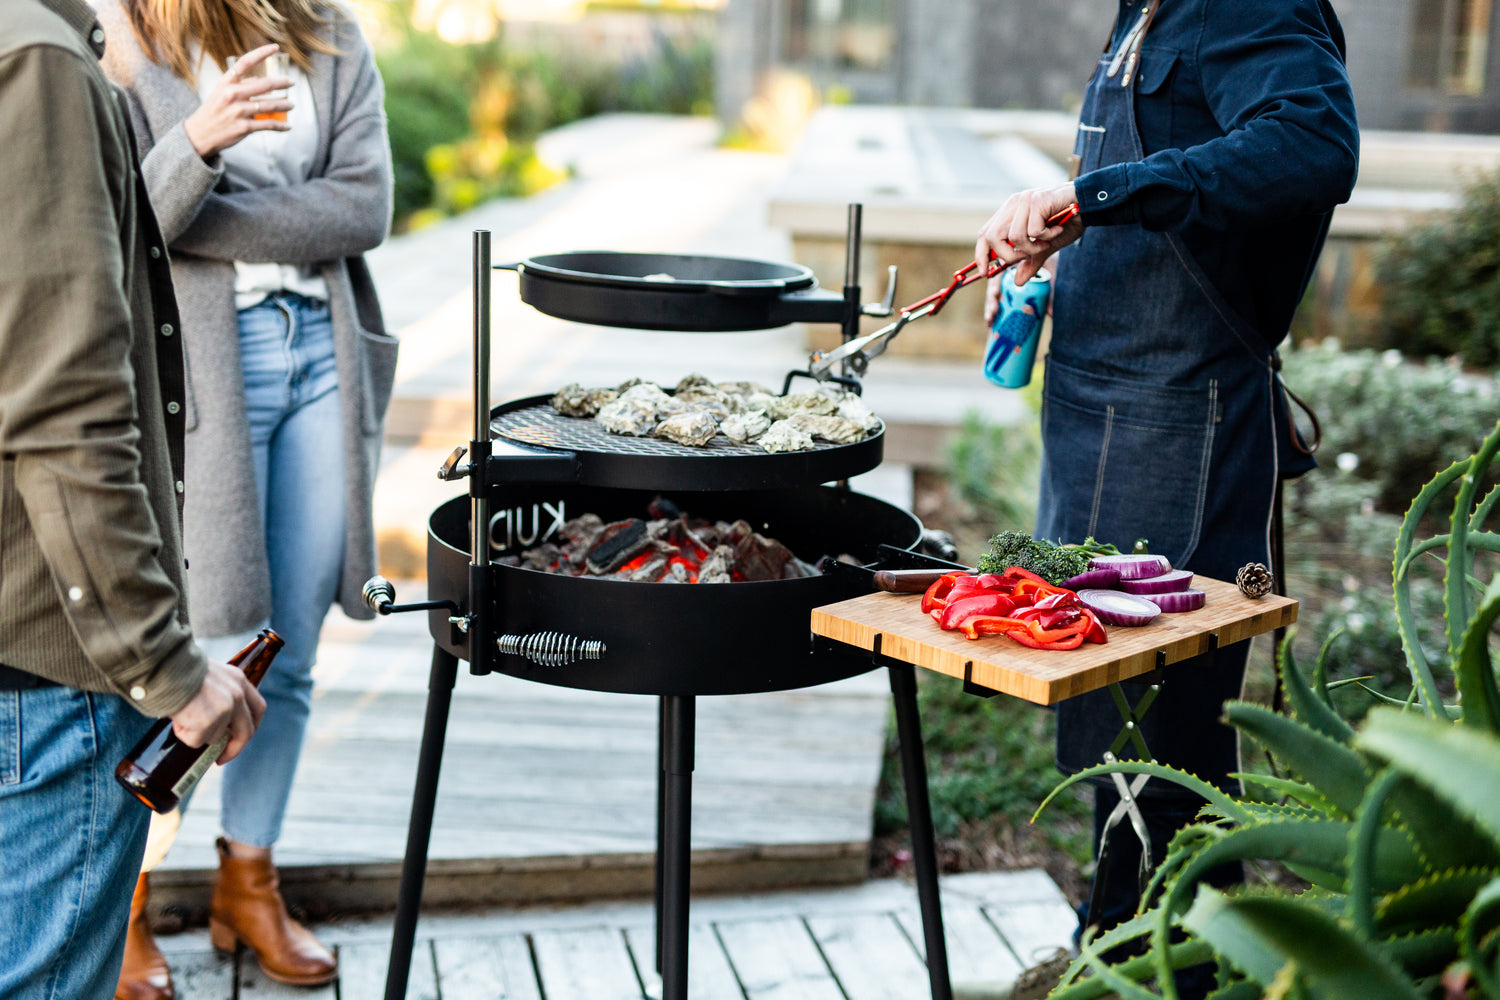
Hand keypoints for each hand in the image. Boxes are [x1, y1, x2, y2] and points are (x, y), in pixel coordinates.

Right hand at [169, 659, 265, 763]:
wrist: (163, 667)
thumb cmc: (178, 670)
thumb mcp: (210, 675)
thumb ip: (220, 692)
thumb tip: (218, 723)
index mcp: (239, 680)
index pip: (258, 708)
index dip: (251, 726)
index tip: (240, 739)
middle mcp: (237, 695)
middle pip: (246, 731)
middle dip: (234, 748)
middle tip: (220, 759)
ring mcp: (225, 709)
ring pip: (214, 737)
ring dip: (198, 734)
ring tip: (182, 717)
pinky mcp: (208, 721)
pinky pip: (196, 740)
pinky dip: (185, 735)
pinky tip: (177, 719)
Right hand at [183, 43, 292, 159]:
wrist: (199, 135)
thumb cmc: (213, 112)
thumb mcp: (220, 93)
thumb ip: (239, 85)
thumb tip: (260, 79)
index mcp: (226, 82)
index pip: (245, 62)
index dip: (261, 53)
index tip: (275, 48)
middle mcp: (232, 94)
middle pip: (265, 84)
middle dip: (282, 83)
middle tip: (292, 82)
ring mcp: (239, 111)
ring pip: (270, 105)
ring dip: (285, 104)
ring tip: (291, 104)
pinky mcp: (244, 127)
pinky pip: (268, 124)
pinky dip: (281, 125)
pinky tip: (288, 126)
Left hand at [974, 183, 1084, 293]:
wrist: (1090, 204)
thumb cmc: (1068, 222)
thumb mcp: (1046, 246)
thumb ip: (1030, 261)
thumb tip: (1016, 282)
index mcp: (1009, 212)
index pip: (984, 234)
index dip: (981, 254)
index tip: (984, 272)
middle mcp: (1013, 204)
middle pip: (992, 237)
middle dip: (1008, 256)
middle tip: (1028, 256)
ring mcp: (1024, 200)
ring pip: (1014, 237)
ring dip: (1032, 247)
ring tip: (1047, 242)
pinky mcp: (1037, 200)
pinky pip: (1033, 231)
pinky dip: (1046, 237)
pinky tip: (1057, 230)